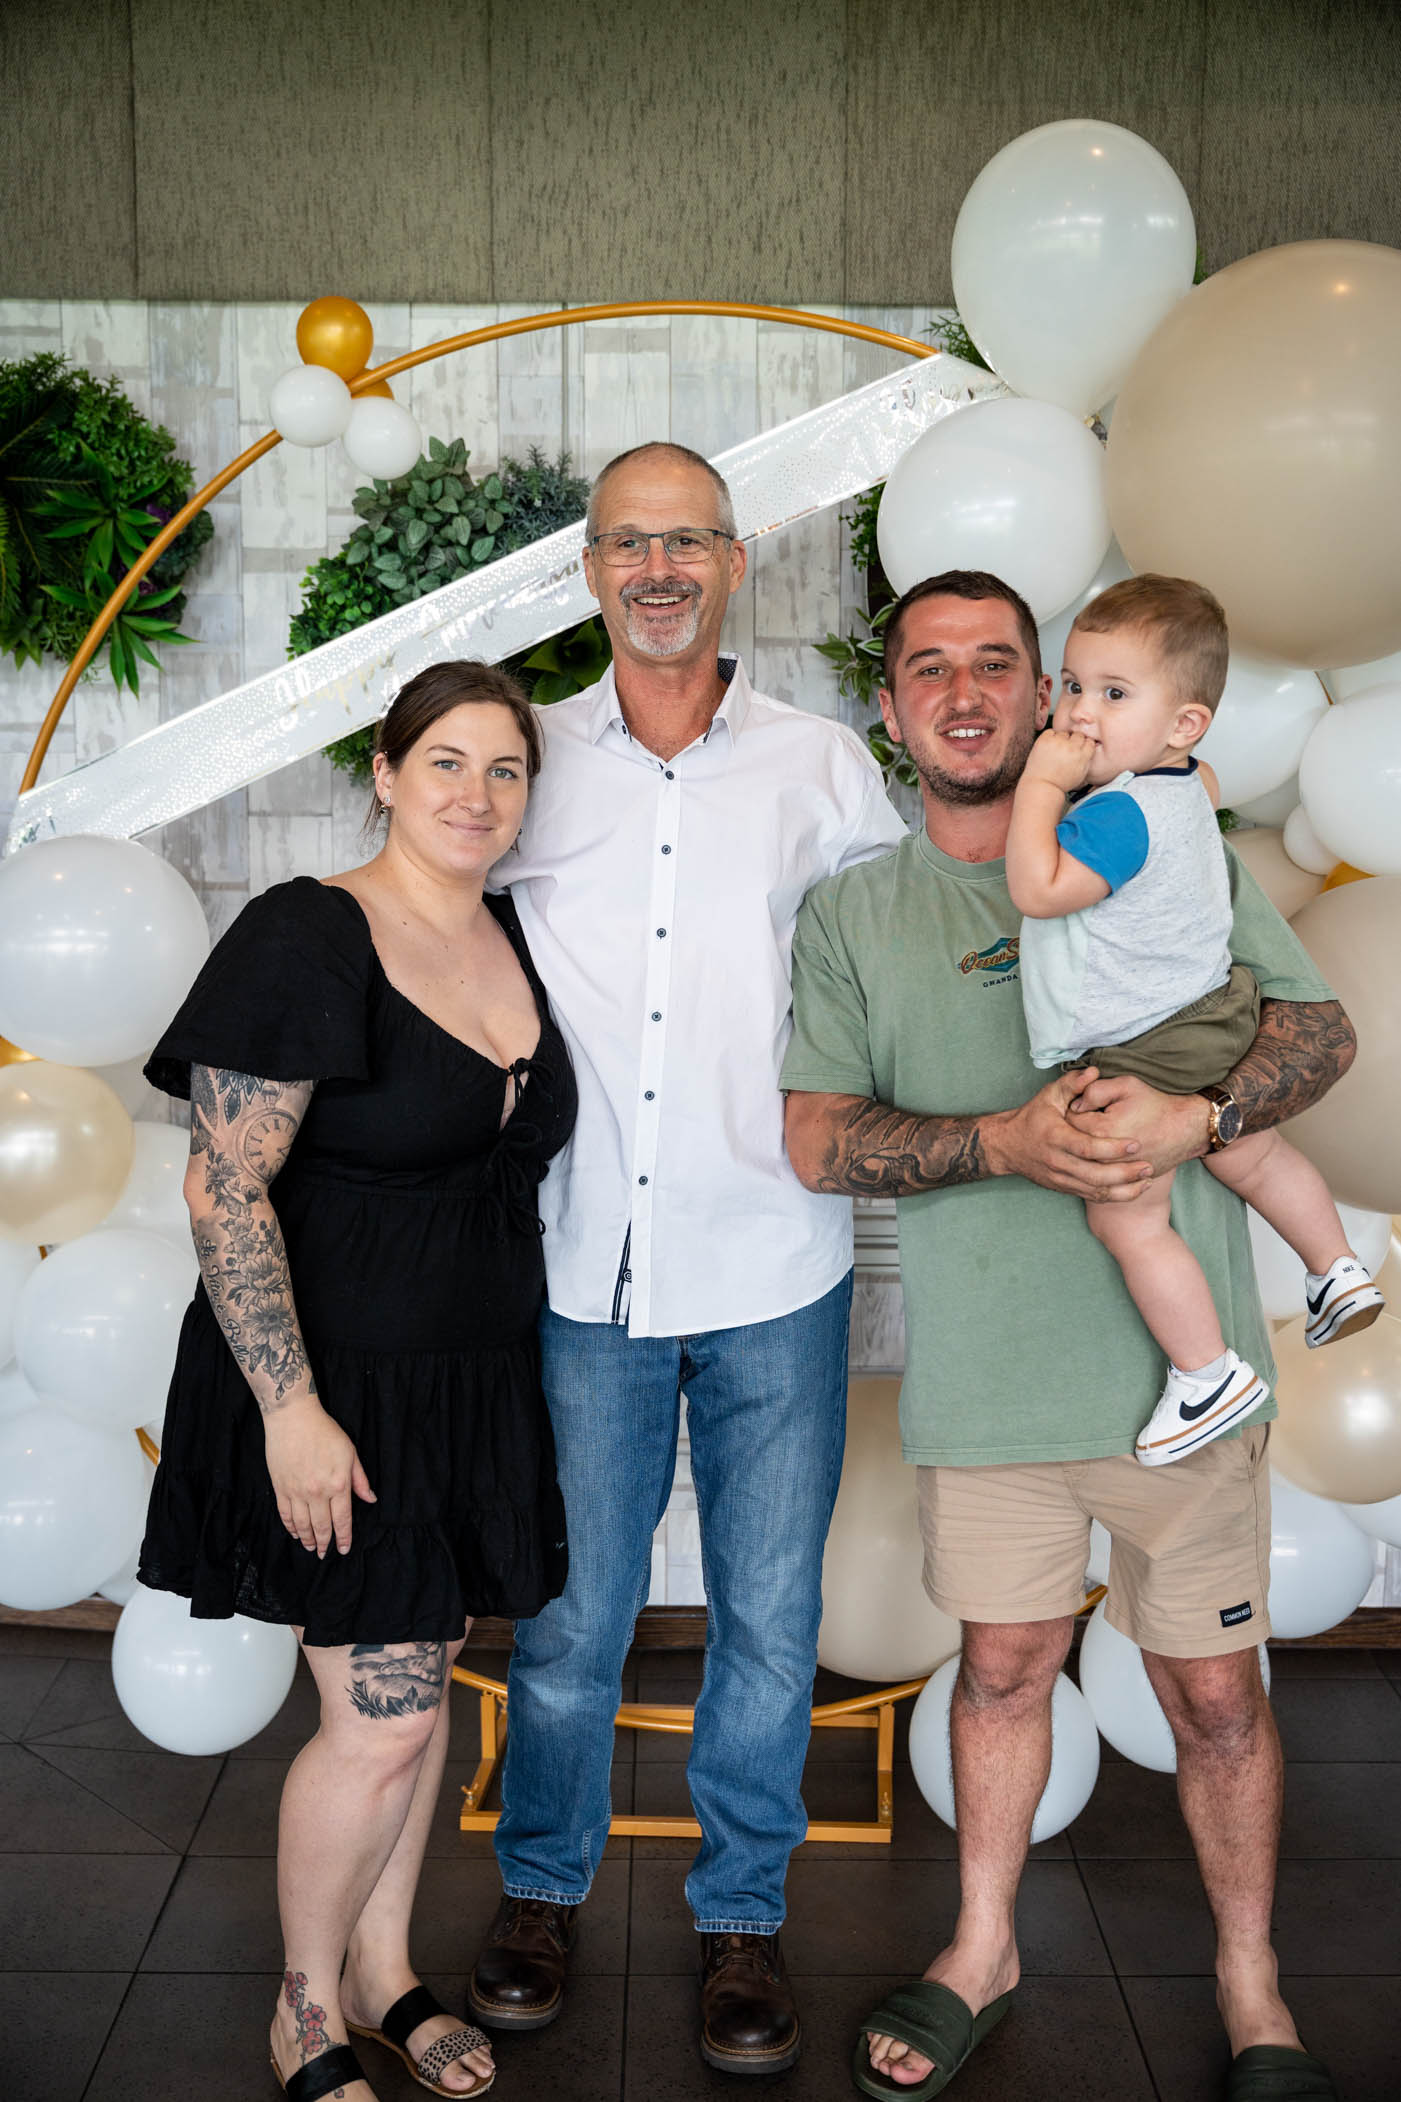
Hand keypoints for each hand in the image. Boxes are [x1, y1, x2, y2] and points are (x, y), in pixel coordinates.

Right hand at [264, 1401, 376, 1556]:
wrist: (293, 1417)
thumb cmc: (325, 1431)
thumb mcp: (350, 1452)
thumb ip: (359, 1479)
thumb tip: (370, 1499)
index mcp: (338, 1484)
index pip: (342, 1519)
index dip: (344, 1537)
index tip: (343, 1549)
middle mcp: (317, 1492)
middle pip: (322, 1527)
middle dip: (325, 1543)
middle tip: (325, 1553)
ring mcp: (297, 1491)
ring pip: (302, 1525)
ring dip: (307, 1539)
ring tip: (310, 1547)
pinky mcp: (281, 1487)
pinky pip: (285, 1514)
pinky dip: (290, 1527)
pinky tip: (294, 1533)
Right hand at [985, 1069, 1154, 1200]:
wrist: (1008, 1147)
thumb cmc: (1032, 1118)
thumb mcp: (1049, 1096)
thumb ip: (1072, 1084)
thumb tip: (1094, 1072)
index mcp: (1055, 1137)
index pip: (1087, 1147)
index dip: (1112, 1148)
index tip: (1136, 1143)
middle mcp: (1058, 1162)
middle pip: (1095, 1175)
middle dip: (1124, 1173)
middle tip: (1148, 1166)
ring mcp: (1061, 1178)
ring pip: (1096, 1191)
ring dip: (1124, 1189)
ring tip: (1147, 1180)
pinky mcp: (1065, 1188)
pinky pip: (1092, 1197)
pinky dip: (1115, 1196)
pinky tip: (1134, 1189)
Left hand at [1021, 726, 1095, 793]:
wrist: (1042, 786)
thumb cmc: (1060, 783)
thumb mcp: (1081, 775)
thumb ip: (1087, 760)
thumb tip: (1090, 747)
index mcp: (1082, 756)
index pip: (1089, 741)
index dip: (1084, 744)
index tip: (1079, 748)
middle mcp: (1071, 748)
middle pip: (1078, 735)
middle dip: (1074, 741)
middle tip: (1067, 749)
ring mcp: (1058, 743)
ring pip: (1064, 733)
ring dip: (1061, 739)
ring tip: (1056, 751)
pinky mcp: (1045, 741)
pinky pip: (1050, 732)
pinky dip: (1050, 738)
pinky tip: (1049, 748)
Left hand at [1067, 1071, 1211, 1176]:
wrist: (1184, 1130)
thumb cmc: (1155, 1105)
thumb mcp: (1127, 1086)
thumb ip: (1095, 1089)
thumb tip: (1076, 1104)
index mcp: (1101, 1129)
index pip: (1069, 1120)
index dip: (1074, 1108)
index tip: (1085, 1104)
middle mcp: (1104, 1155)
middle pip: (1074, 1143)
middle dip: (1076, 1130)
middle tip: (1090, 1119)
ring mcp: (1113, 1172)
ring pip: (1084, 1161)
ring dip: (1085, 1149)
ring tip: (1098, 1135)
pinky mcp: (1122, 1182)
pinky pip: (1098, 1175)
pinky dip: (1097, 1165)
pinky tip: (1104, 1153)